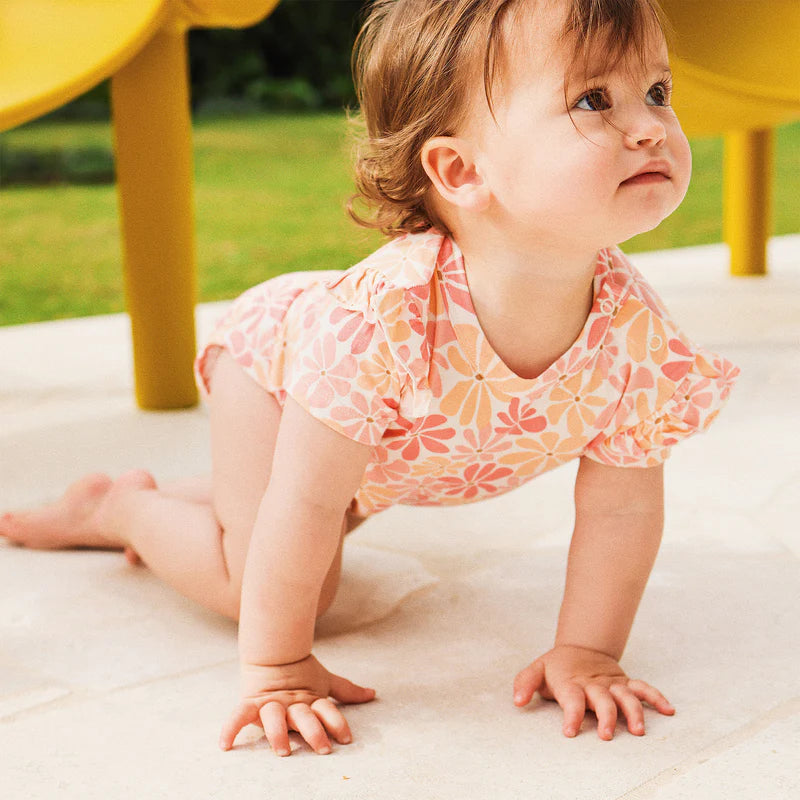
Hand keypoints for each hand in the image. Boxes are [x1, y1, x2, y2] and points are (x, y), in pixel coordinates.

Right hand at [220, 654, 375, 755]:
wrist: (272, 651)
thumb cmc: (301, 672)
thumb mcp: (323, 681)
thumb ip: (345, 690)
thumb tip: (372, 694)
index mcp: (309, 697)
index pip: (326, 709)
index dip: (337, 722)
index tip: (346, 739)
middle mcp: (291, 702)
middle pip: (303, 716)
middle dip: (313, 731)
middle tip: (322, 748)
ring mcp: (270, 703)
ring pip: (275, 717)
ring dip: (278, 733)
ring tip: (283, 750)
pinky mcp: (251, 703)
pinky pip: (238, 714)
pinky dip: (231, 727)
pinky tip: (225, 745)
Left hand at [513, 645, 673, 739]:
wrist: (579, 647)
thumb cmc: (556, 667)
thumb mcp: (536, 670)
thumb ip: (525, 683)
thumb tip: (517, 700)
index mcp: (571, 682)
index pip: (571, 698)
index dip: (571, 715)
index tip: (570, 732)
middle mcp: (594, 683)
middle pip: (603, 699)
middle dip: (606, 716)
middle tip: (606, 734)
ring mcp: (612, 683)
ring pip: (626, 695)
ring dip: (634, 711)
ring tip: (639, 730)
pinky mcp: (625, 682)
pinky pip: (643, 688)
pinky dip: (656, 697)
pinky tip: (669, 710)